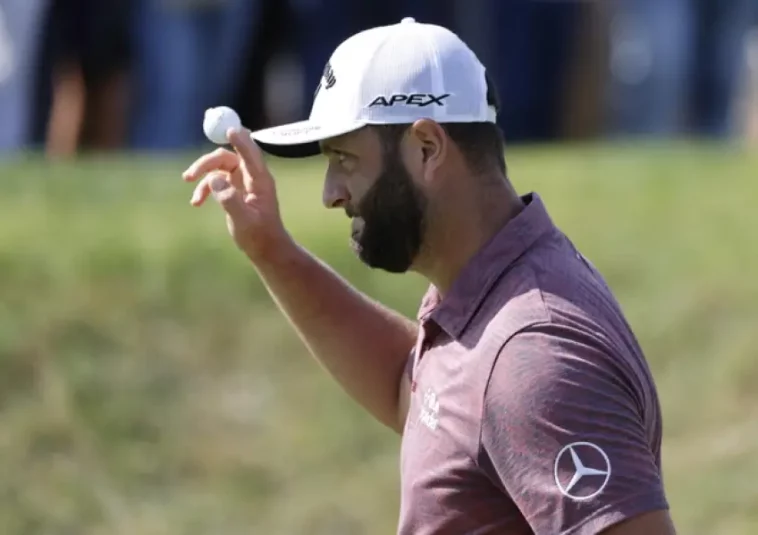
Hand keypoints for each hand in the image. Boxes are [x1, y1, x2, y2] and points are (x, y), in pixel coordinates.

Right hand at [182, 128, 291, 261]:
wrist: (264, 248)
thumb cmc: (259, 235)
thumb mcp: (244, 220)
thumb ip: (230, 199)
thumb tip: (214, 179)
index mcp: (260, 180)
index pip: (250, 154)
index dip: (240, 140)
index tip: (229, 129)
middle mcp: (251, 176)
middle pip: (227, 157)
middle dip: (207, 163)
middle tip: (189, 175)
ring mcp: (242, 181)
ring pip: (218, 166)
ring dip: (202, 174)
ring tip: (189, 186)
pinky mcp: (234, 189)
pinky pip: (215, 180)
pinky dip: (204, 188)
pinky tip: (196, 202)